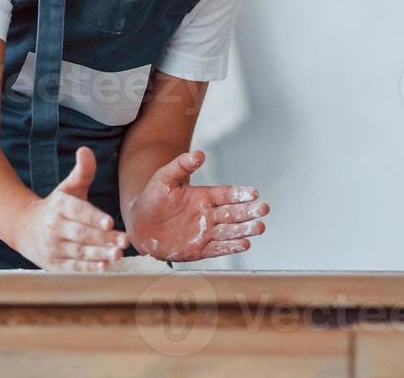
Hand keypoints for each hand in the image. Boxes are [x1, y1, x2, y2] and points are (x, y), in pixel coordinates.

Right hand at [12, 148, 127, 271]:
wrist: (26, 229)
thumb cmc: (56, 207)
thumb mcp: (67, 188)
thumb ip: (82, 172)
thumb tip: (85, 150)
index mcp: (59, 206)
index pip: (77, 211)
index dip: (93, 217)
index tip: (109, 222)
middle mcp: (54, 227)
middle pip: (81, 234)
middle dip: (103, 239)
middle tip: (124, 241)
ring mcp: (54, 247)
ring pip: (79, 252)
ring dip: (99, 255)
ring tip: (118, 255)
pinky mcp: (55, 264)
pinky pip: (73, 267)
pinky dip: (88, 269)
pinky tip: (104, 267)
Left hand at [126, 150, 266, 262]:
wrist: (139, 224)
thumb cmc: (152, 198)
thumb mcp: (164, 177)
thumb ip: (181, 165)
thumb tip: (199, 154)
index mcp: (203, 196)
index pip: (226, 195)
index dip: (239, 194)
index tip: (254, 193)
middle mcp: (208, 215)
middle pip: (233, 213)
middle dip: (249, 212)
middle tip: (264, 209)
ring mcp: (205, 232)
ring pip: (229, 231)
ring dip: (245, 230)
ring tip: (260, 227)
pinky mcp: (199, 249)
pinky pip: (218, 248)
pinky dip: (231, 247)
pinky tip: (244, 244)